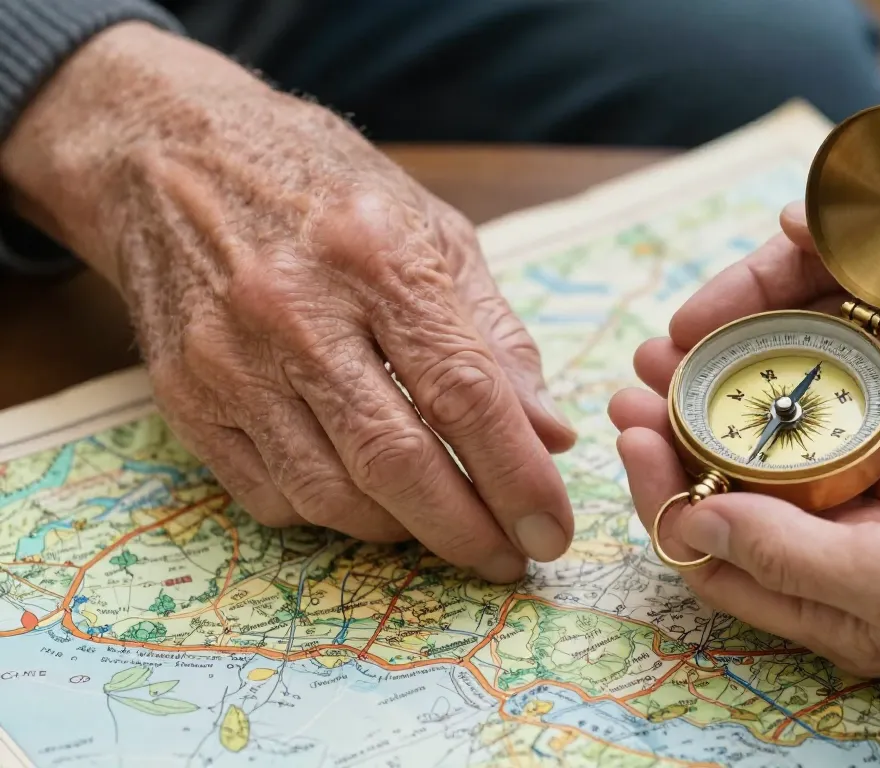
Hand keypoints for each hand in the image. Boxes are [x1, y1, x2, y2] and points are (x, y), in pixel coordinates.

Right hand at [0, 23, 576, 580]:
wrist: (169, 157)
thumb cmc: (325, 189)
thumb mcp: (433, 231)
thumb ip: (495, 336)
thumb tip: (551, 436)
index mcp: (375, 257)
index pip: (463, 394)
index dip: (518, 478)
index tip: (554, 530)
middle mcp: (293, 311)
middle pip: (396, 461)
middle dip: (467, 530)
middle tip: (512, 558)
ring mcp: (227, 360)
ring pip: (331, 493)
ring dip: (405, 530)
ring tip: (451, 527)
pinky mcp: (185, 397)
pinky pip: (272, 495)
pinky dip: (334, 514)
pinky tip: (370, 497)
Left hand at [611, 328, 879, 696]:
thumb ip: (780, 557)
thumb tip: (682, 525)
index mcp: (845, 593)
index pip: (728, 548)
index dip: (670, 497)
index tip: (634, 441)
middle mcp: (865, 528)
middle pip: (748, 480)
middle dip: (685, 433)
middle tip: (631, 384)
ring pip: (796, 417)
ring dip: (734, 382)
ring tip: (676, 343)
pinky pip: (872, 362)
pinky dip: (822, 340)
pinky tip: (767, 313)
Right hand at [640, 149, 879, 425]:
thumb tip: (801, 217)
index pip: (809, 255)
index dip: (741, 292)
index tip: (682, 332)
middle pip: (800, 320)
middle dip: (729, 354)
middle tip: (658, 393)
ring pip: (829, 376)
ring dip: (761, 407)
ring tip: (693, 438)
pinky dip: (829, 443)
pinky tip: (780, 473)